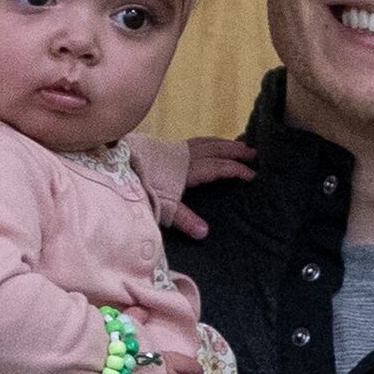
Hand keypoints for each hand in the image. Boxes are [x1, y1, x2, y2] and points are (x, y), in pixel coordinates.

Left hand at [128, 133, 256, 239]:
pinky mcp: (168, 147)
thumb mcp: (164, 207)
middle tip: (254, 153)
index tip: (252, 175)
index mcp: (189, 170)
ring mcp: (177, 149)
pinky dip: (210, 141)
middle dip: (236, 151)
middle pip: (216, 150)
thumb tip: (204, 233)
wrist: (119, 166)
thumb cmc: (143, 186)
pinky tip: (212, 144)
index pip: (219, 168)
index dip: (236, 170)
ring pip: (207, 142)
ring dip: (225, 143)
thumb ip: (184, 219)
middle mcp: (186, 156)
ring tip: (240, 144)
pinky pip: (197, 141)